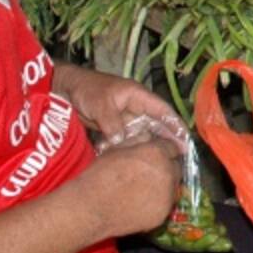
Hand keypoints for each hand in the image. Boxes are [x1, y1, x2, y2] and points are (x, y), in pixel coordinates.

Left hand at [53, 62, 188, 154]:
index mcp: (139, 96)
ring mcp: (127, 118)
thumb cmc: (87, 90)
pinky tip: (137, 160)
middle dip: (168, 140)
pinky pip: (129, 139)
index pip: (163, 111)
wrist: (67, 90)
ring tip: (161, 162)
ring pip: (144, 134)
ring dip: (149, 146)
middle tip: (179, 158)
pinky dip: (133, 148)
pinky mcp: (117, 127)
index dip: (176, 125)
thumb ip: (112, 124)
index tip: (185, 141)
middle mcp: (137, 107)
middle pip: (158, 125)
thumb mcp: (101, 105)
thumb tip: (121, 142)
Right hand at [82, 137, 181, 235]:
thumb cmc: (99, 176)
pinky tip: (141, 203)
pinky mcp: (162, 214)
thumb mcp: (116, 149)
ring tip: (144, 189)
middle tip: (150, 173)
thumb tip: (150, 137)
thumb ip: (138, 141)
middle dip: (166, 167)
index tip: (156, 156)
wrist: (90, 208)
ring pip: (173, 186)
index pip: (172, 147)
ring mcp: (167, 195)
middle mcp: (167, 172)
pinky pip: (165, 204)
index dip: (164, 150)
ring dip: (164, 185)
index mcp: (156, 153)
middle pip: (176, 166)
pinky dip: (158, 202)